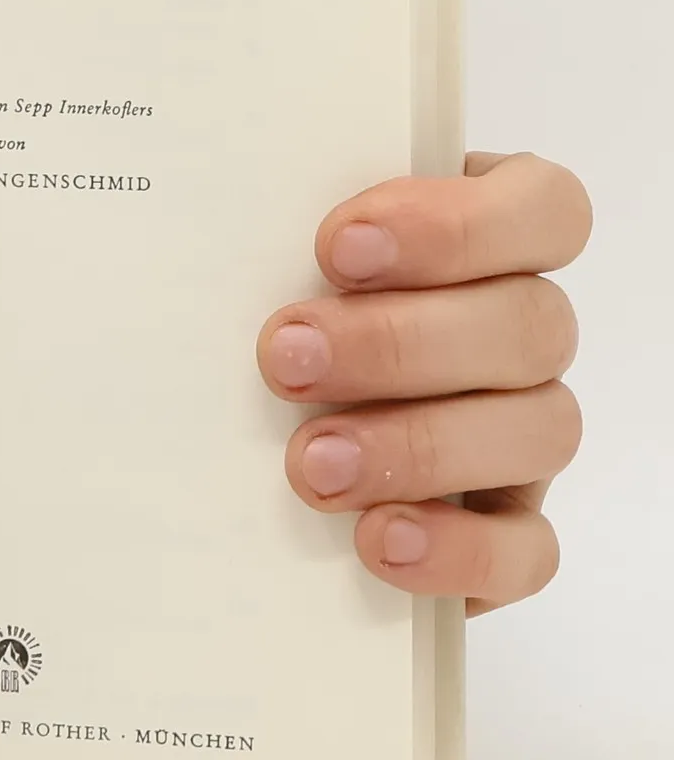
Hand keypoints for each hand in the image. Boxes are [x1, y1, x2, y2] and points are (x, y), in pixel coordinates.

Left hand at [258, 153, 591, 614]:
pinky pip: (528, 550)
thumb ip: (272, 238)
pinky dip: (461, 549)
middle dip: (398, 344)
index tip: (336, 246)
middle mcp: (520, 336)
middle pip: (531, 325)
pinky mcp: (506, 531)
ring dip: (421, 445)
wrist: (225, 456)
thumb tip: (216, 219)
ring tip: (311, 466)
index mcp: (485, 246)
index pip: (542, 209)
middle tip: (285, 361)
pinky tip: (380, 539)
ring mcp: (523, 435)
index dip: (458, 225)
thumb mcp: (260, 268)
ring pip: (540, 430)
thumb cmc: (264, 326)